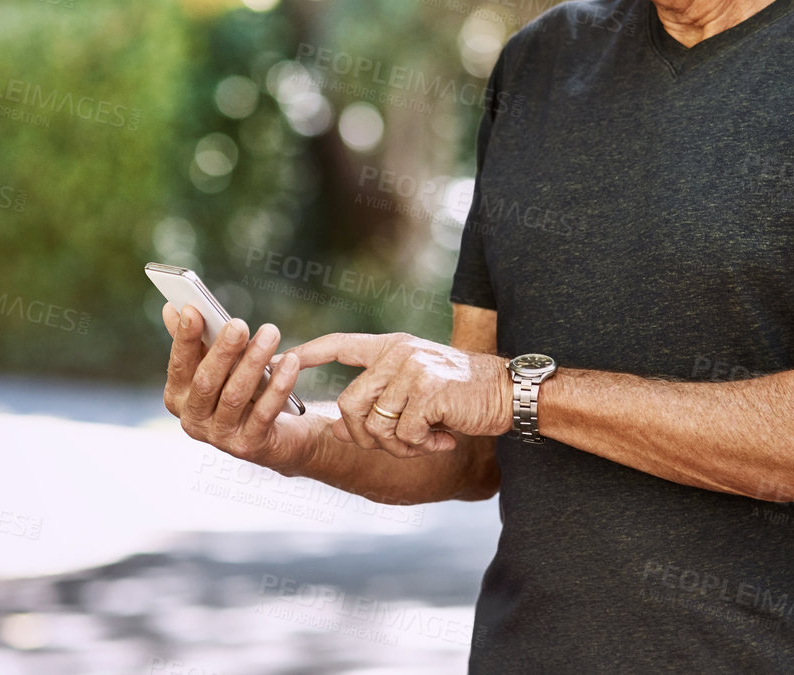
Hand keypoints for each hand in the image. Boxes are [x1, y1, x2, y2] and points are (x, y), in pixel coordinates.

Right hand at [161, 303, 318, 473]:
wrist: (278, 435)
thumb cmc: (244, 391)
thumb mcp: (219, 365)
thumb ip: (196, 341)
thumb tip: (173, 308)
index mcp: (179, 398)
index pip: (178, 365)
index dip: (184, 339)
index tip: (193, 310)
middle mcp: (193, 421)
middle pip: (206, 382)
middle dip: (223, 351)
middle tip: (240, 323)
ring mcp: (219, 437)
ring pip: (235, 396)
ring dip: (253, 362)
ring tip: (270, 333)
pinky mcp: (249, 446)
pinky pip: (264, 412)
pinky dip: (278, 385)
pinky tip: (290, 362)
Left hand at [283, 331, 511, 457]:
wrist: (509, 392)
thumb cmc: (462, 395)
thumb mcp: (417, 391)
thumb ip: (379, 402)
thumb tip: (338, 428)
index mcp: (392, 347)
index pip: (341, 345)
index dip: (310, 353)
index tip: (284, 359)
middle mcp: (398, 354)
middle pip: (350, 405)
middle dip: (368, 437)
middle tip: (400, 445)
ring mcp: (413, 370)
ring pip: (376, 426)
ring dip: (398, 447)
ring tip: (426, 442)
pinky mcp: (429, 391)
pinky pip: (404, 435)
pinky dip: (421, 448)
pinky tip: (443, 442)